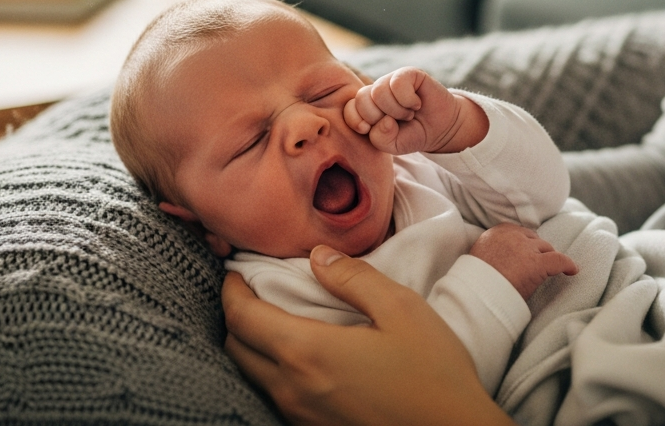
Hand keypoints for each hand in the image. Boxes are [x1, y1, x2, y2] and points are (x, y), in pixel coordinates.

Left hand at [222, 250, 513, 425]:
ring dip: (251, 344)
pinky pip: (275, 396)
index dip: (231, 290)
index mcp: (308, 353)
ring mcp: (301, 417)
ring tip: (273, 316)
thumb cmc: (433, 372)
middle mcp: (294, 390)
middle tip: (251, 289)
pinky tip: (300, 353)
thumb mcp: (401, 308)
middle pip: (236, 349)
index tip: (237, 269)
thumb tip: (317, 255)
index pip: (243, 319)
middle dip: (236, 315)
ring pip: (253, 376)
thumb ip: (354, 278)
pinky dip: (271, 368)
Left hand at [343, 66, 488, 154]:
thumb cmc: (413, 135)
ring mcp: (391, 80)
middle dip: (379, 117)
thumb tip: (384, 121)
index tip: (369, 130)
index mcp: (367, 108)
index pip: (349, 108)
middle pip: (362, 99)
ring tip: (408, 114)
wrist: (441, 127)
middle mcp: (376, 91)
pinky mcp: (408, 73)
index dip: (357, 120)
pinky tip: (416, 104)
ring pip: (379, 92)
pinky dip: (408, 100)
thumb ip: (381, 139)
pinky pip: (398, 83)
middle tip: (397, 122)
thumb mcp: (393, 146)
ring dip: (397, 110)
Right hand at [470, 223, 578, 301]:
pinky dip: (567, 264)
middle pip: (534, 239)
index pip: (519, 232)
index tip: (527, 252)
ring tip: (550, 270)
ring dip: (547, 258)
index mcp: (498, 231)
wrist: (476, 291)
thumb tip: (500, 256)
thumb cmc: (476, 278)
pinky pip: (559, 260)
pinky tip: (572, 270)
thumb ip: (493, 249)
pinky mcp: (538, 264)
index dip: (526, 244)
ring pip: (546, 248)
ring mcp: (527, 249)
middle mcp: (514, 236)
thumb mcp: (480, 254)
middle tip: (536, 264)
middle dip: (537, 250)